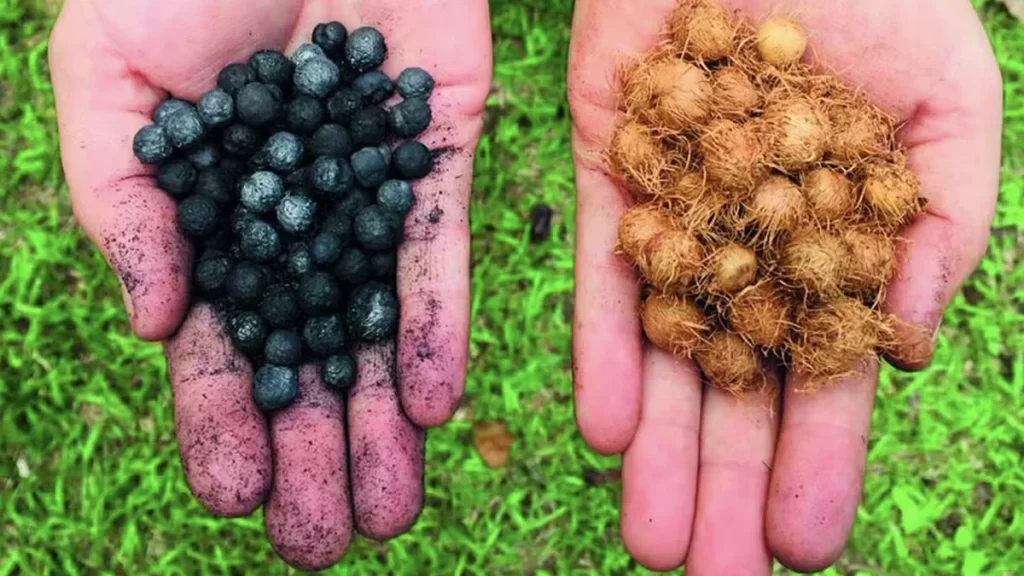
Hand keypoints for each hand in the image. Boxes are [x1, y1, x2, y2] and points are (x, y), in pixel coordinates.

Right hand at [49, 0, 490, 568]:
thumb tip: (148, 324)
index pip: (216, 344)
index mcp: (212, 218)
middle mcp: (297, 223)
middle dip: (315, 449)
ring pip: (377, 328)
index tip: (237, 497)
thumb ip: (119, 198)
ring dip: (383, 421)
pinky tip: (432, 406)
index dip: (224, 422)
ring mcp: (368, 194)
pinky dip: (434, 328)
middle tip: (323, 541)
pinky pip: (437, 255)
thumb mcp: (108, 75)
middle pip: (307, 357)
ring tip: (389, 510)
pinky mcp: (434, 157)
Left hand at [567, 0, 1000, 572]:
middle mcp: (746, 252)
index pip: (823, 377)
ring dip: (660, 448)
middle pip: (733, 387)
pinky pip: (603, 276)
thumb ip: (938, 229)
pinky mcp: (612, 175)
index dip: (815, 460)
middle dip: (724, 484)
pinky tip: (609, 429)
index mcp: (833, 251)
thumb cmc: (882, 2)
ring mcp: (675, 218)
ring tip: (651, 540)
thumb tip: (903, 345)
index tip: (805, 547)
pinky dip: (608, 349)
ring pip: (664, 353)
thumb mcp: (947, 112)